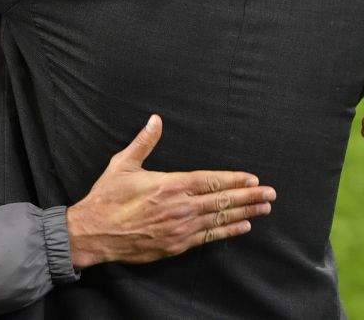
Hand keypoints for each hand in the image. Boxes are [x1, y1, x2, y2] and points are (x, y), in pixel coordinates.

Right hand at [66, 114, 275, 268]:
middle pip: (222, 201)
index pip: (210, 181)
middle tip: (270, 194)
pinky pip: (208, 238)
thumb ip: (144, 142)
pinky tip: (243, 227)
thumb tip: (155, 119)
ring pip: (219, 219)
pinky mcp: (176, 245)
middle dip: (249, 196)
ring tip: (264, 209)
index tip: (253, 178)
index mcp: (170, 184)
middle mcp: (180, 207)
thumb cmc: (107, 198)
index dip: (234, 180)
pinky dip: (227, 232)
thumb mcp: (123, 164)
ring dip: (244, 213)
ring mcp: (180, 228)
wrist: (93, 233)